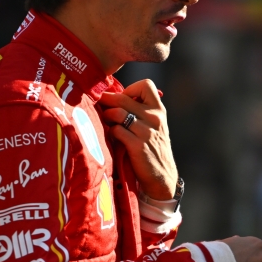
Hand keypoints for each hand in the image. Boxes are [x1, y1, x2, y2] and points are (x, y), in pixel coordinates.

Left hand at [99, 79, 176, 199]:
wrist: (162, 176)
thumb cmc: (152, 148)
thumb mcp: (154, 126)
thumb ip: (140, 111)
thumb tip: (112, 97)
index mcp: (159, 110)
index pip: (146, 85)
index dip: (130, 89)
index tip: (123, 99)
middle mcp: (155, 118)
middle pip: (123, 98)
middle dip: (107, 101)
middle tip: (99, 106)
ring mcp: (147, 131)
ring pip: (117, 113)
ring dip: (106, 117)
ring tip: (105, 122)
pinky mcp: (138, 145)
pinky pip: (116, 130)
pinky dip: (110, 132)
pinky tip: (111, 136)